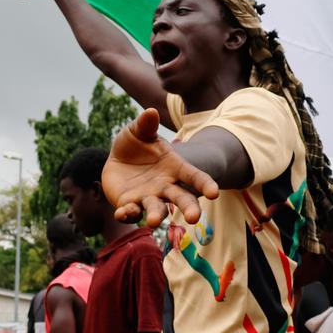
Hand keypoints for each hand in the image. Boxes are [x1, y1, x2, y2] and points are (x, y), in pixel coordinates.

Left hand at [102, 108, 218, 225]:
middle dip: (189, 207)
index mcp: (175, 167)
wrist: (118, 159)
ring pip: (157, 210)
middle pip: (182, 198)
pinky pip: (131, 212)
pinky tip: (122, 213)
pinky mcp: (130, 205)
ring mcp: (149, 197)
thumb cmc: (137, 144)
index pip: (194, 176)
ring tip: (154, 221)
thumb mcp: (140, 131)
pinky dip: (127, 214)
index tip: (214, 193)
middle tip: (195, 217)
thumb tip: (151, 111)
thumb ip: (146, 124)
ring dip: (156, 216)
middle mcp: (166, 186)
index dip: (205, 184)